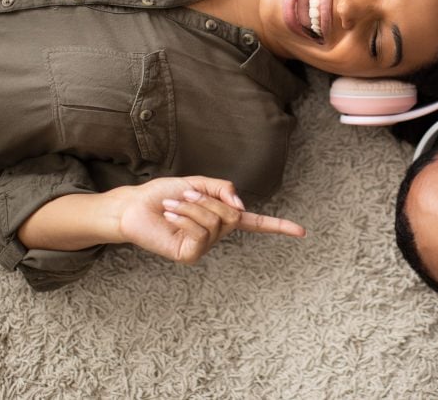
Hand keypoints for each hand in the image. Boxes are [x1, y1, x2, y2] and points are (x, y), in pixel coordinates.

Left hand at [112, 176, 305, 263]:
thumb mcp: (198, 183)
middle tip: (185, 195)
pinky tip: (170, 216)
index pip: (256, 224)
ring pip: (216, 221)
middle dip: (209, 200)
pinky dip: (186, 218)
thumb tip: (242, 208)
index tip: (303, 233)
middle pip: (233, 214)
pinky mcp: (190, 254)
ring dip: (193, 207)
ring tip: (172, 206)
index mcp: (221, 217)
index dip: (279, 227)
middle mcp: (216, 235)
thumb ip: (223, 189)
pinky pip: (201, 233)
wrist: (134, 206)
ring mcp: (204, 246)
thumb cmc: (163, 195)